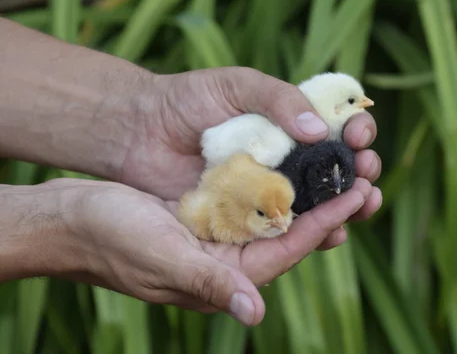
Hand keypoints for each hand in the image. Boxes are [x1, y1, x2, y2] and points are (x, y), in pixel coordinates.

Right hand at [2, 178, 371, 325]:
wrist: (72, 219)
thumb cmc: (110, 238)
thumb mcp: (161, 256)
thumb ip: (209, 283)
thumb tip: (256, 312)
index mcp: (225, 275)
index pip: (289, 249)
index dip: (327, 222)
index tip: (360, 195)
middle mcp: (230, 258)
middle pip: (293, 233)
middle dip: (331, 206)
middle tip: (366, 176)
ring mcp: (221, 235)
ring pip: (280, 214)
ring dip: (312, 190)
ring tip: (344, 165)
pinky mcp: (211, 213)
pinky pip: (256, 198)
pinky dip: (280, 181)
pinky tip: (298, 161)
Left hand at [118, 67, 381, 248]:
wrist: (137, 130)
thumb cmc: (187, 99)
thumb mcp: (238, 85)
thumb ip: (280, 99)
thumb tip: (321, 131)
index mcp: (289, 121)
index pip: (338, 128)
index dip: (356, 132)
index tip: (357, 137)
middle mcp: (285, 157)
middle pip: (337, 169)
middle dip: (361, 171)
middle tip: (367, 173)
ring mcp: (268, 188)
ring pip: (319, 202)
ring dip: (347, 205)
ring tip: (362, 204)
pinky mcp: (248, 216)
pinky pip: (285, 226)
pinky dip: (312, 231)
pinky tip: (332, 232)